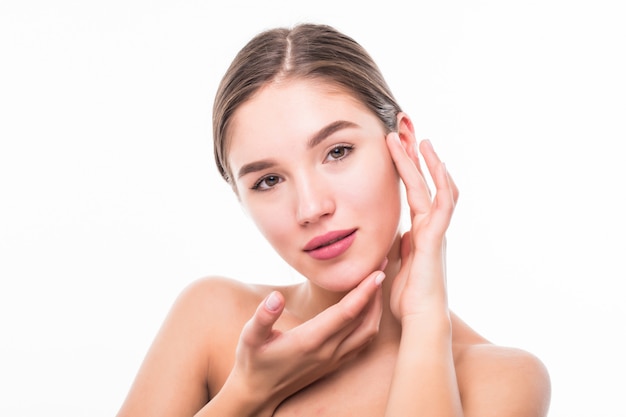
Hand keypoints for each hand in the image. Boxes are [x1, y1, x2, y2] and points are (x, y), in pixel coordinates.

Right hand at [222, 269, 384, 414]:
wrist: (258, 394)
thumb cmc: (253, 361)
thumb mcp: (249, 337)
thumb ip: (262, 317)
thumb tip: (275, 297)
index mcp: (310, 340)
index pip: (347, 313)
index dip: (364, 292)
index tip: (377, 272)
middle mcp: (328, 351)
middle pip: (365, 320)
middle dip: (376, 293)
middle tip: (383, 267)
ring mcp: (334, 359)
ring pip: (368, 333)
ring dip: (376, 309)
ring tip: (377, 285)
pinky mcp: (335, 364)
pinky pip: (363, 343)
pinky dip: (371, 323)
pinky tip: (369, 309)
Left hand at [385, 133, 458, 321]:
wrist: (419, 319)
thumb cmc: (408, 297)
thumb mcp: (397, 263)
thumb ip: (399, 246)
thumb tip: (400, 234)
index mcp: (421, 231)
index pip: (415, 192)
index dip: (408, 169)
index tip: (399, 148)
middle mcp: (432, 226)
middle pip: (427, 182)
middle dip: (417, 156)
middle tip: (407, 130)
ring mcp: (437, 230)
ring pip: (436, 187)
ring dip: (427, 161)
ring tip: (418, 137)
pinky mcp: (437, 236)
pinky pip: (442, 202)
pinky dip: (439, 180)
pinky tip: (434, 160)